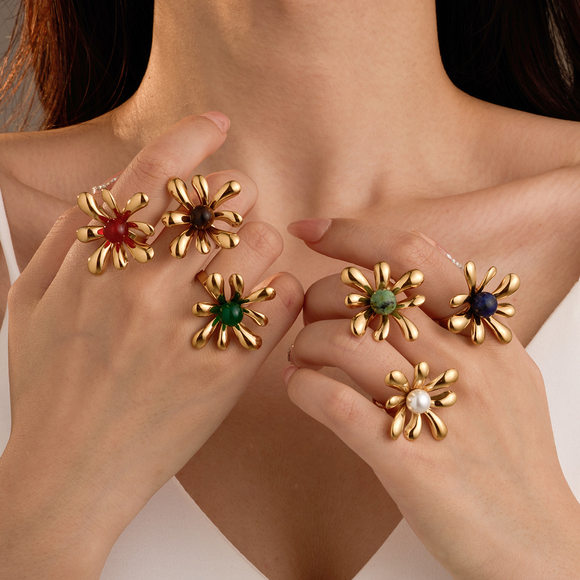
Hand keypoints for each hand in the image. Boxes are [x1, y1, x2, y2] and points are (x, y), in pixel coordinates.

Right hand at [0, 114, 302, 577]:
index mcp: (97, 262)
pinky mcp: (227, 369)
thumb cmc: (51, 385)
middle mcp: (144, 287)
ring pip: (262, 243)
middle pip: (223, 201)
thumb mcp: (33, 301)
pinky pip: (280, 300)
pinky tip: (258, 306)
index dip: (191, 137)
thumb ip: (70, 237)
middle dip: (235, 201)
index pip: (154, 172)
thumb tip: (114, 190)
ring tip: (243, 268)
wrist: (71, 471)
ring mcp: (188, 328)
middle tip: (228, 221)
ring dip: (261, 245)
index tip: (217, 125)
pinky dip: (278, 292)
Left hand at [285, 218, 579, 578]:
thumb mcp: (503, 376)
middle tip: (307, 321)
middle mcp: (465, 362)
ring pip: (342, 344)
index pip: (412, 256)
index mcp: (484, 334)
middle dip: (317, 300)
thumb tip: (392, 302)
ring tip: (300, 359)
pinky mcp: (410, 461)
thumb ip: (458, 332)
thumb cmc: (509, 456)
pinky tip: (298, 389)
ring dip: (304, 344)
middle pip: (364, 297)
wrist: (536, 544)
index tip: (307, 228)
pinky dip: (303, 387)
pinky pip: (334, 403)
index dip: (352, 235)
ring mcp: (438, 408)